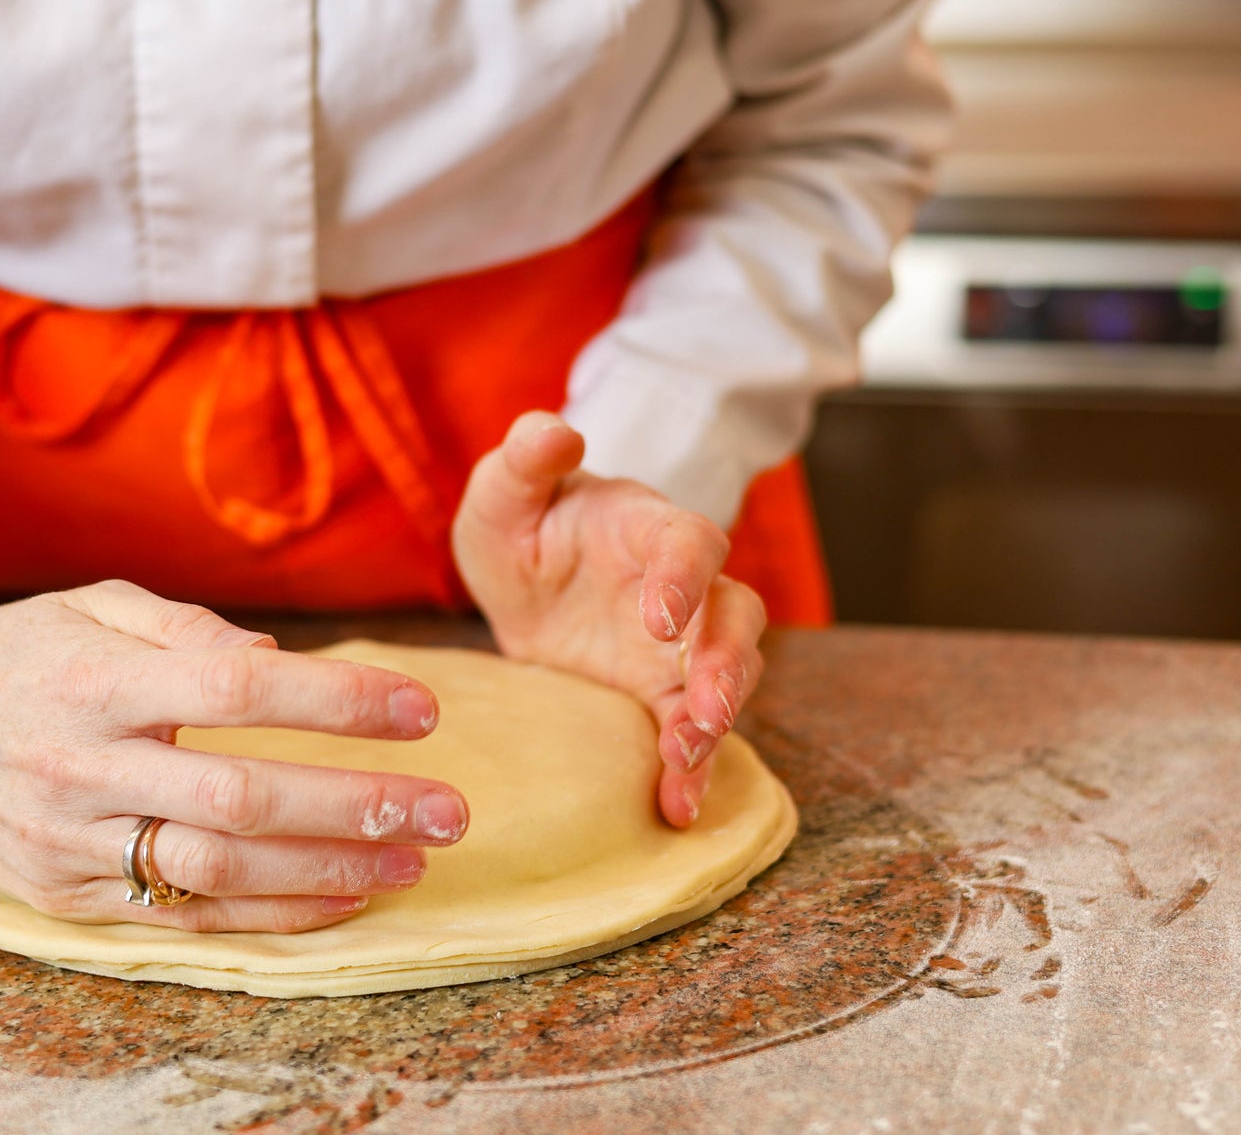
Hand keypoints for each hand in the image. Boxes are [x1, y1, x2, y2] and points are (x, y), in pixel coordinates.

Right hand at [0, 581, 468, 930]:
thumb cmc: (24, 650)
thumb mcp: (97, 607)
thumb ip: (191, 632)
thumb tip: (283, 664)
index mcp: (98, 680)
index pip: (238, 689)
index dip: (338, 700)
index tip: (421, 706)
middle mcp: (83, 765)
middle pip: (241, 795)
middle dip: (357, 805)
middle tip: (446, 809)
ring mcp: (69, 842)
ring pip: (217, 870)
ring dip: (327, 873)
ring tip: (410, 862)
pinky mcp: (61, 899)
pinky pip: (182, 918)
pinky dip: (270, 915)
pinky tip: (341, 901)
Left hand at [452, 411, 767, 827]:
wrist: (525, 583)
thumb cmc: (524, 524)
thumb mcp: (504, 491)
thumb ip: (525, 458)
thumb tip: (554, 431)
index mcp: (646, 527)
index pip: (690, 541)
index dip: (687, 576)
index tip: (663, 619)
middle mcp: (682, 587)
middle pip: (736, 616)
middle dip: (726, 662)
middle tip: (703, 707)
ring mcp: (679, 647)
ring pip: (731, 677)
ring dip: (717, 718)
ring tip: (686, 757)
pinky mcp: (662, 695)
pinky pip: (695, 733)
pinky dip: (694, 771)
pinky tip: (677, 810)